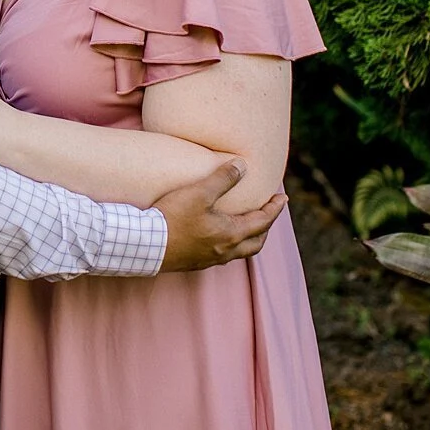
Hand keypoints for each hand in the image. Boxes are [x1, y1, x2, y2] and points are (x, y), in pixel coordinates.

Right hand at [153, 159, 285, 271]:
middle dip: (265, 227)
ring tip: (246, 224)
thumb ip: (223, 178)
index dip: (274, 208)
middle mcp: (225, 250)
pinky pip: (223, 255)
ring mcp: (211, 259)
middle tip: (268, 213)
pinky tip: (219, 236)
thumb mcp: (199, 192)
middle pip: (256, 242)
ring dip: (249, 237)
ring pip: (240, 251)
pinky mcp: (196, 263)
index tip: (283, 198)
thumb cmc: (173, 217)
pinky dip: (231, 244)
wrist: (146, 245)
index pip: (263, 221)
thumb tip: (242, 165)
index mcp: (231, 234)